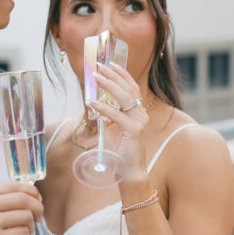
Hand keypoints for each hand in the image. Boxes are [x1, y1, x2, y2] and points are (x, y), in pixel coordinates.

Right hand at [0, 182, 42, 234]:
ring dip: (31, 227)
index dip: (31, 192)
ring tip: (22, 234)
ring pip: (26, 216)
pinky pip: (24, 233)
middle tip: (38, 217)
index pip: (13, 186)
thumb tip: (31, 195)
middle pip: (23, 199)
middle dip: (37, 207)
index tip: (37, 200)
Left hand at [91, 63, 148, 177]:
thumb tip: (94, 100)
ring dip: (108, 85)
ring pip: (124, 97)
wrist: (129, 171)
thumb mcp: (113, 128)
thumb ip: (108, 114)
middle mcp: (141, 114)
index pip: (132, 87)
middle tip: (99, 66)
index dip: (122, 74)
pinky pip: (116, 115)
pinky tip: (92, 102)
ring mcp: (139, 121)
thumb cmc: (120, 150)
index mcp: (138, 112)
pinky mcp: (134, 130)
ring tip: (96, 77)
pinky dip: (103, 108)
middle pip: (128, 88)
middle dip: (113, 75)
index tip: (110, 64)